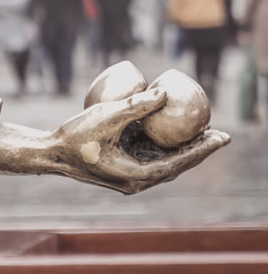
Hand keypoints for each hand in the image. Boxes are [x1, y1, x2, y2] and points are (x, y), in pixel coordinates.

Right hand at [48, 88, 229, 193]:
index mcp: (137, 176)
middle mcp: (137, 180)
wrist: (51, 153)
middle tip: (218, 132)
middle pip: (176, 163)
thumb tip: (164, 93)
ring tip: (200, 130)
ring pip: (164, 160)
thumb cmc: (76, 137)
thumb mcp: (107, 117)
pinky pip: (149, 154)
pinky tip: (169, 128)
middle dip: (198, 148)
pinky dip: (162, 143)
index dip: (202, 149)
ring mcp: (130, 174)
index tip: (222, 137)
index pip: (179, 162)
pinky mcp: (122, 165)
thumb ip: (136, 105)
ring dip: (181, 146)